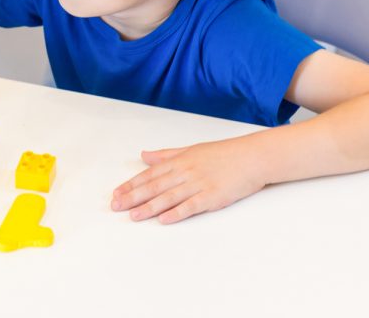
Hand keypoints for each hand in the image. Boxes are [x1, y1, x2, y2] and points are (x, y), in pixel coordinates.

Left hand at [110, 137, 267, 223]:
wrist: (252, 157)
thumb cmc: (224, 154)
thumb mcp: (191, 150)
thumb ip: (166, 155)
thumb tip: (145, 155)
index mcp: (179, 161)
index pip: (149, 174)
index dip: (131, 184)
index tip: (116, 193)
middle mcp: (185, 172)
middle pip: (154, 186)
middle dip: (133, 196)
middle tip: (116, 206)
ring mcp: (198, 184)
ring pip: (168, 197)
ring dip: (149, 207)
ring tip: (133, 215)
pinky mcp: (212, 196)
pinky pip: (191, 206)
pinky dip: (176, 213)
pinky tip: (163, 219)